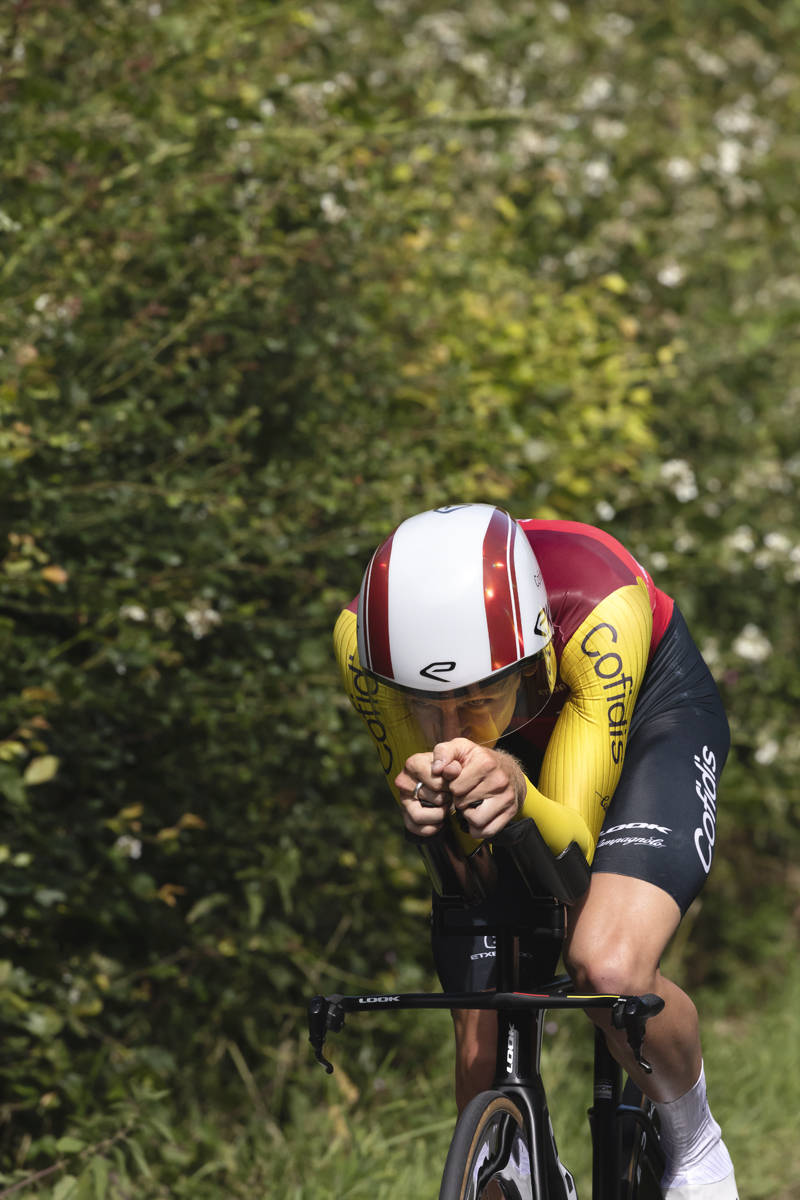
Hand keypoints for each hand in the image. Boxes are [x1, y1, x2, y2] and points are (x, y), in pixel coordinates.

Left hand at [396, 740, 524, 839]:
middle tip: (464, 792)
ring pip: (475, 820)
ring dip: (468, 815)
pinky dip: (478, 828)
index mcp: (485, 763)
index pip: (455, 788)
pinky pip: (487, 831)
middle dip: (459, 800)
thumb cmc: (478, 759)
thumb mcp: (460, 747)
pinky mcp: (510, 812)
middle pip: (463, 804)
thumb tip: (436, 769)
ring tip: (470, 804)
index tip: (457, 780)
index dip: (452, 786)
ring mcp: (506, 798)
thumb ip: (443, 753)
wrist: (508, 769)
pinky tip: (477, 815)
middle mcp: (499, 781)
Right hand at [396, 751, 453, 837]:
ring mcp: (403, 799)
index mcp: (413, 764)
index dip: (450, 786)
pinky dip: (432, 828)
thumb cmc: (448, 768)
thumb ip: (453, 762)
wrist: (443, 779)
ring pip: (420, 816)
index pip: (436, 782)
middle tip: (450, 794)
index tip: (452, 782)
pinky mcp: (405, 815)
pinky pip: (416, 828)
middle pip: (433, 799)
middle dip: (447, 799)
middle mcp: (403, 781)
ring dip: (439, 815)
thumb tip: (452, 771)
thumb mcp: (453, 758)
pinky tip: (440, 819)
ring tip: (445, 806)